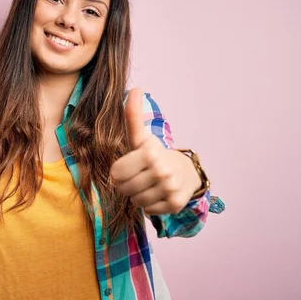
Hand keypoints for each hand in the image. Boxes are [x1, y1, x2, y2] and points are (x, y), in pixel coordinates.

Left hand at [110, 88, 201, 214]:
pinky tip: (158, 194)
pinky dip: (151, 205)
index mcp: (149, 153)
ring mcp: (170, 189)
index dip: (119, 172)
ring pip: (136, 201)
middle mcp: (162, 171)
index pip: (116, 174)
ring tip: (149, 184)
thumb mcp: (140, 137)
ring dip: (138, 195)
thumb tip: (135, 88)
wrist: (185, 171)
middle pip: (124, 189)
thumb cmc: (153, 154)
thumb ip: (132, 115)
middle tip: (140, 176)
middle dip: (128, 185)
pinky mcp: (175, 204)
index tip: (130, 165)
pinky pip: (149, 211)